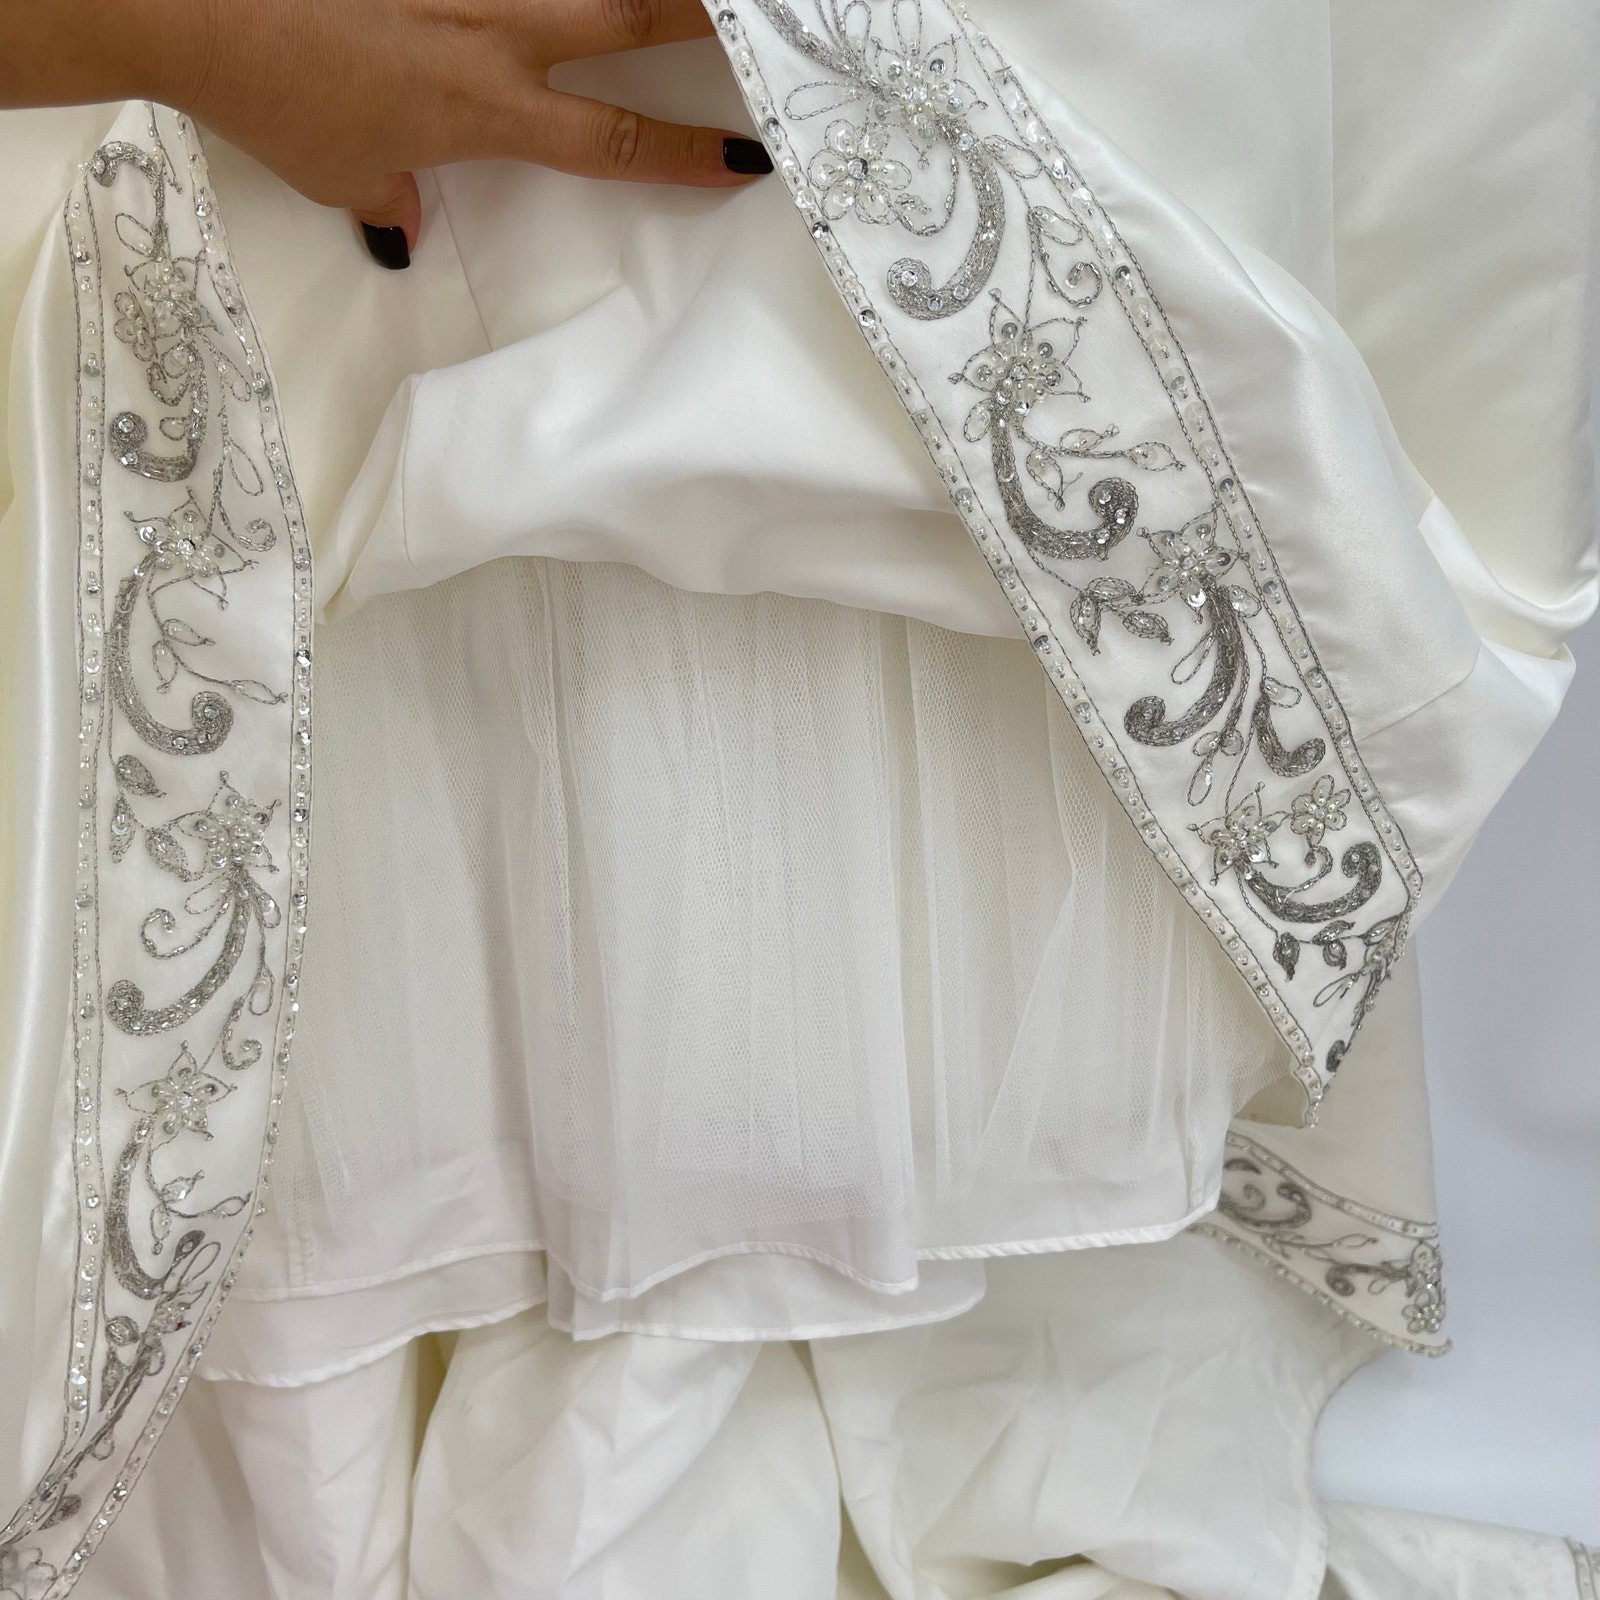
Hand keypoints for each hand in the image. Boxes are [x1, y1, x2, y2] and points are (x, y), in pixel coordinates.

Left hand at [0, 0, 771, 266]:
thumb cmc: (269, 93)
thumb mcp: (332, 169)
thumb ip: (384, 198)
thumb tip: (399, 232)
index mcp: (489, 107)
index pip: (613, 142)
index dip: (686, 156)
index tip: (745, 161)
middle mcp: (495, 29)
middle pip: (628, 19)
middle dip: (701, 19)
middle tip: (758, 21)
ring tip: (681, 0)